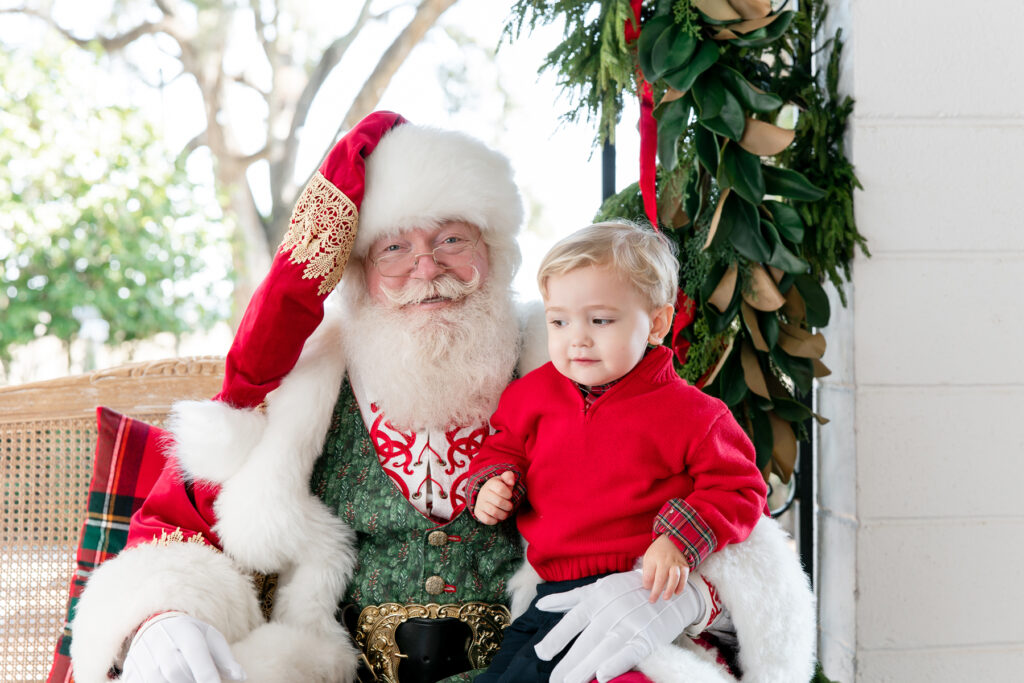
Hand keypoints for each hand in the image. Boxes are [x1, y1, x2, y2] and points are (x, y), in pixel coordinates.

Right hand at [121, 612, 245, 682]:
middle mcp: (161, 644)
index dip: (206, 674)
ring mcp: (142, 659)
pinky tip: (169, 679)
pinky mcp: (131, 673)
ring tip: (186, 678)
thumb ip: (226, 659)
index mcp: (185, 632)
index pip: (195, 655)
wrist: (156, 626)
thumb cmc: (191, 635)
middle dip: (191, 680)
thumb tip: (241, 677)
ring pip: (159, 681)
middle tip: (203, 679)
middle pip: (177, 672)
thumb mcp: (211, 638)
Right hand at [472, 471, 516, 523]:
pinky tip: (497, 517)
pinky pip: (487, 520)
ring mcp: (479, 503)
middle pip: (499, 502)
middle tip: (509, 506)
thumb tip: (511, 482)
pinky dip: (495, 520)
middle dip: (508, 506)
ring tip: (505, 513)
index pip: (501, 489)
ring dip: (503, 515)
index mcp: (491, 484)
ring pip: (494, 512)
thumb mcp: (504, 480)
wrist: (487, 495)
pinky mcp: (477, 512)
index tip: (509, 495)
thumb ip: (509, 476)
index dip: (508, 494)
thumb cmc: (500, 488)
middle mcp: (483, 493)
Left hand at [533, 569, 701, 682]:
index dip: (557, 637)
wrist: (671, 591)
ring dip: (585, 668)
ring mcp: (630, 624)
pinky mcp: (647, 638)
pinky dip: (616, 663)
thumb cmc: (629, 590)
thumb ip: (569, 599)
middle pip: (586, 641)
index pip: (573, 620)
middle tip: (553, 680)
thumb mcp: (598, 588)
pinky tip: (602, 675)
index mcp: (597, 598)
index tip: (542, 654)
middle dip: (568, 662)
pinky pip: (630, 653)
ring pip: (603, 649)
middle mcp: (611, 611)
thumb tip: (540, 605)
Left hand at [641, 535, 689, 601]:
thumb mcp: (648, 558)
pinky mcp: (685, 566)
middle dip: (658, 591)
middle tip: (654, 600)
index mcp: (657, 559)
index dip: (650, 587)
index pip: (653, 576)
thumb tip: (647, 587)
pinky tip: (677, 592)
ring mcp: (677, 564)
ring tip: (666, 597)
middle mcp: (668, 562)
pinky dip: (681, 586)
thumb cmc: (658, 552)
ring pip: (676, 578)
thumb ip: (648, 572)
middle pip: (664, 578)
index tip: (648, 595)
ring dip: (670, 589)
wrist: (672, 540)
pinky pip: (684, 578)